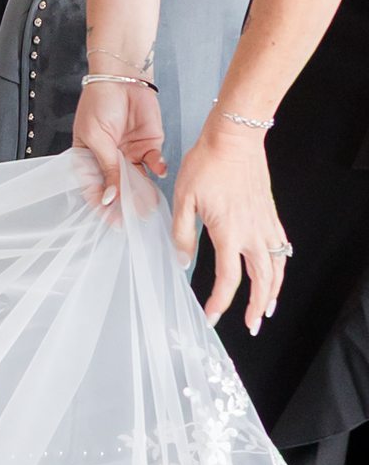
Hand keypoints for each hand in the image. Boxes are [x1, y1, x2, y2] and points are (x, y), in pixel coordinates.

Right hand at [71, 73, 165, 213]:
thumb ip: (108, 168)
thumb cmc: (99, 103)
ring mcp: (130, 155)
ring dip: (144, 192)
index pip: (95, 189)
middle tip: (135, 217)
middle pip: (118, 189)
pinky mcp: (149, 147)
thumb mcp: (97, 138)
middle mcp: (110, 161)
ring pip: (138, 181)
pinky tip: (160, 169)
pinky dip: (159, 169)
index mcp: (89, 160)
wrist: (122, 78)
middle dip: (127, 204)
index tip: (113, 221)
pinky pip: (155, 164)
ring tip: (150, 203)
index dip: (103, 206)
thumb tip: (110, 197)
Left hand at [172, 112, 289, 334]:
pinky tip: (276, 273)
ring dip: (274, 291)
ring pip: (277, 267)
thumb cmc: (206, 164)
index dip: (220, 302)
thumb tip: (182, 261)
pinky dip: (281, 267)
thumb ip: (182, 234)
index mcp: (229, 233)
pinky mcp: (271, 214)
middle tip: (253, 326)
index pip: (228, 279)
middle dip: (258, 307)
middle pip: (262, 281)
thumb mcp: (183, 199)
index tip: (211, 317)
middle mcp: (252, 233)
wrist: (235, 138)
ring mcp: (265, 224)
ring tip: (269, 309)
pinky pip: (282, 248)